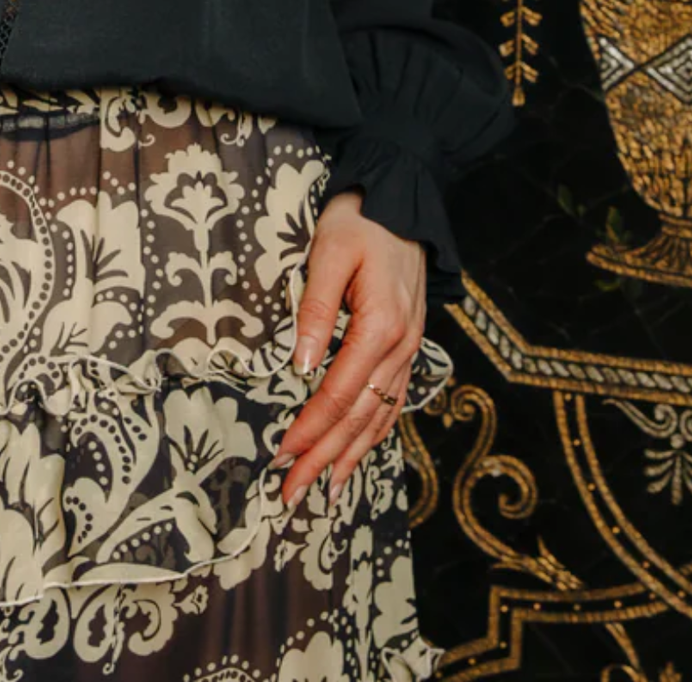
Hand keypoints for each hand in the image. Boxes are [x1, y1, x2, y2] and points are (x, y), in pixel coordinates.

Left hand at [273, 190, 425, 508]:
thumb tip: (301, 368)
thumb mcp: (329, 252)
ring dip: (351, 456)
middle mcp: (401, 346)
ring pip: (380, 416)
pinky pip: (394, 400)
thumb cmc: (360, 220)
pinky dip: (375, 433)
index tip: (282, 457)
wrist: (401, 197)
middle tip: (292, 495)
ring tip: (325, 491)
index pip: (338, 393)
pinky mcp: (408, 344)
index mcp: (381, 326)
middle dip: (324, 458)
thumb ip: (316, 309)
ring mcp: (409, 348)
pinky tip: (359, 451)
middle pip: (359, 417)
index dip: (310, 429)